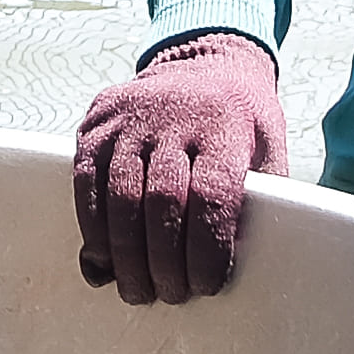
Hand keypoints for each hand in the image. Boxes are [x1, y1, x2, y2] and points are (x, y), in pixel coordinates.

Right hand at [73, 31, 292, 306]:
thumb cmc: (242, 121)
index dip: (206, 249)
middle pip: (161, 201)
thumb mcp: (268, 147)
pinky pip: (86, 183)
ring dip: (125, 254)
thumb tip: (256, 265)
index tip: (208, 284)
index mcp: (224, 124)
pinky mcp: (96, 124)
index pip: (211, 194)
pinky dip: (93, 228)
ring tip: (137, 288)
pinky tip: (105, 259)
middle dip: (163, 260)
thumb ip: (264, 199)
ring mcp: (129, 118)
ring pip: (119, 196)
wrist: (204, 59)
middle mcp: (173, 116)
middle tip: (170, 294)